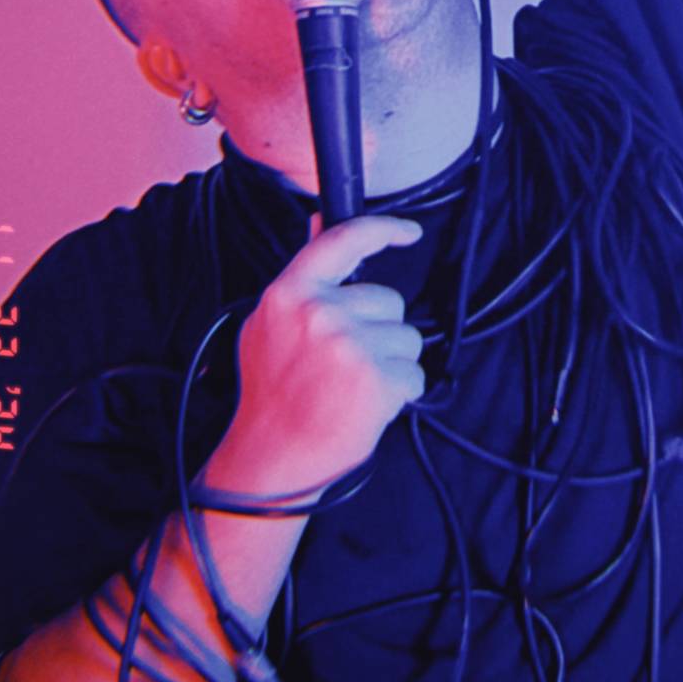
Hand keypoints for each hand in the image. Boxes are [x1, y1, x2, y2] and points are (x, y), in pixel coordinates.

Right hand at [224, 215, 425, 497]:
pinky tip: (364, 407)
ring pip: (406, 338)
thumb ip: (303, 277)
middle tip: (342, 365)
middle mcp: (319, 313)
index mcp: (289, 293)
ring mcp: (350, 346)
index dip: (383, 228)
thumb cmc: (273, 394)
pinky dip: (399, 394)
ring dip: (390, 364)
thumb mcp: (269, 325)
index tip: (407, 231)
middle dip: (378, 330)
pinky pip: (413, 375)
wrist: (273, 457)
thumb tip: (322, 224)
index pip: (345, 240)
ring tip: (350, 388)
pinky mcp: (377, 379)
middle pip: (388, 299)